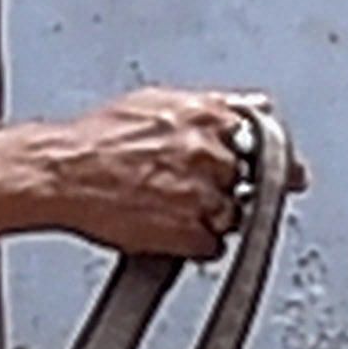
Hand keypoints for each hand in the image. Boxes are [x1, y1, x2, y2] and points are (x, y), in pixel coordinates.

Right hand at [36, 88, 282, 261]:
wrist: (62, 173)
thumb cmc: (97, 138)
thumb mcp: (158, 102)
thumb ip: (213, 107)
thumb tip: (253, 107)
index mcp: (208, 116)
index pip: (266, 135)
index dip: (271, 156)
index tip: (285, 171)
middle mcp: (212, 154)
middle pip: (252, 180)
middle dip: (233, 187)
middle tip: (200, 190)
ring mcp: (203, 195)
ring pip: (234, 216)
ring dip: (214, 218)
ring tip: (173, 208)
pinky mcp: (190, 233)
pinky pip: (212, 247)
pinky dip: (195, 244)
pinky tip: (167, 229)